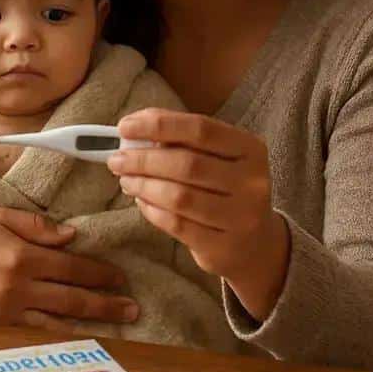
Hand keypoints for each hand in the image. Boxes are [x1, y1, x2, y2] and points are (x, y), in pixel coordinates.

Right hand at [0, 208, 139, 331]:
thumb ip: (37, 226)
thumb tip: (71, 235)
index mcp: (22, 255)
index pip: (72, 266)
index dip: (99, 272)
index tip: (121, 276)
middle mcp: (19, 285)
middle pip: (72, 297)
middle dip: (106, 302)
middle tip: (133, 307)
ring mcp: (8, 308)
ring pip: (59, 318)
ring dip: (91, 320)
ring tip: (117, 322)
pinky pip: (36, 328)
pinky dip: (61, 331)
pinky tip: (79, 331)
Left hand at [108, 108, 289, 320]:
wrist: (255, 243)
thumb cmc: (225, 189)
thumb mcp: (217, 158)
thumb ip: (182, 140)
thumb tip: (133, 128)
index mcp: (250, 148)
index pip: (200, 128)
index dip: (159, 124)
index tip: (125, 126)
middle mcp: (252, 182)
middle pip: (187, 163)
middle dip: (143, 159)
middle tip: (116, 159)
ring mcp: (241, 217)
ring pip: (179, 197)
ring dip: (143, 186)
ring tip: (126, 180)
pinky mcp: (223, 247)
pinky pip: (177, 225)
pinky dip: (152, 211)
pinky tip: (142, 202)